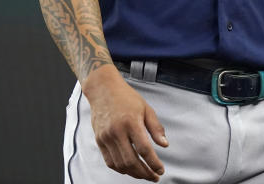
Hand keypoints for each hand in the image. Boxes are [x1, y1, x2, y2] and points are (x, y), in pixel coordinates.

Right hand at [82, 65, 168, 181]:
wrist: (103, 89)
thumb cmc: (125, 97)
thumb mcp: (146, 108)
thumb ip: (156, 128)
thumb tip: (164, 145)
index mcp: (131, 122)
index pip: (144, 149)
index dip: (154, 163)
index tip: (160, 170)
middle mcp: (117, 131)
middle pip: (131, 161)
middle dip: (145, 173)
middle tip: (154, 176)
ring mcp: (106, 137)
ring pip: (120, 164)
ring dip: (133, 173)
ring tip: (144, 174)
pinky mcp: (99, 140)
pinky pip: (110, 161)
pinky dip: (120, 169)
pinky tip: (129, 169)